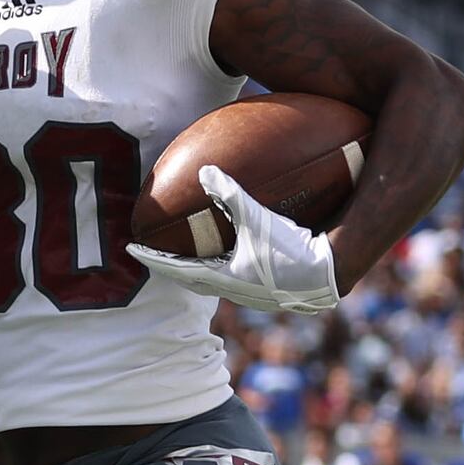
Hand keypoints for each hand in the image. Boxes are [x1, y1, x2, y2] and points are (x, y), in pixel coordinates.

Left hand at [126, 168, 341, 313]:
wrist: (331, 275)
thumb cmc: (293, 249)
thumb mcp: (258, 217)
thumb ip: (231, 193)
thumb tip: (205, 169)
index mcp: (224, 277)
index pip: (178, 269)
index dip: (154, 259)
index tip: (132, 251)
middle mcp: (236, 291)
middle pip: (194, 280)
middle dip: (174, 267)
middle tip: (156, 256)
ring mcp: (256, 295)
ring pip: (219, 282)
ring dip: (202, 270)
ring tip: (194, 257)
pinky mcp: (275, 291)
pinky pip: (241, 279)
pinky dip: (230, 267)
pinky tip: (241, 254)